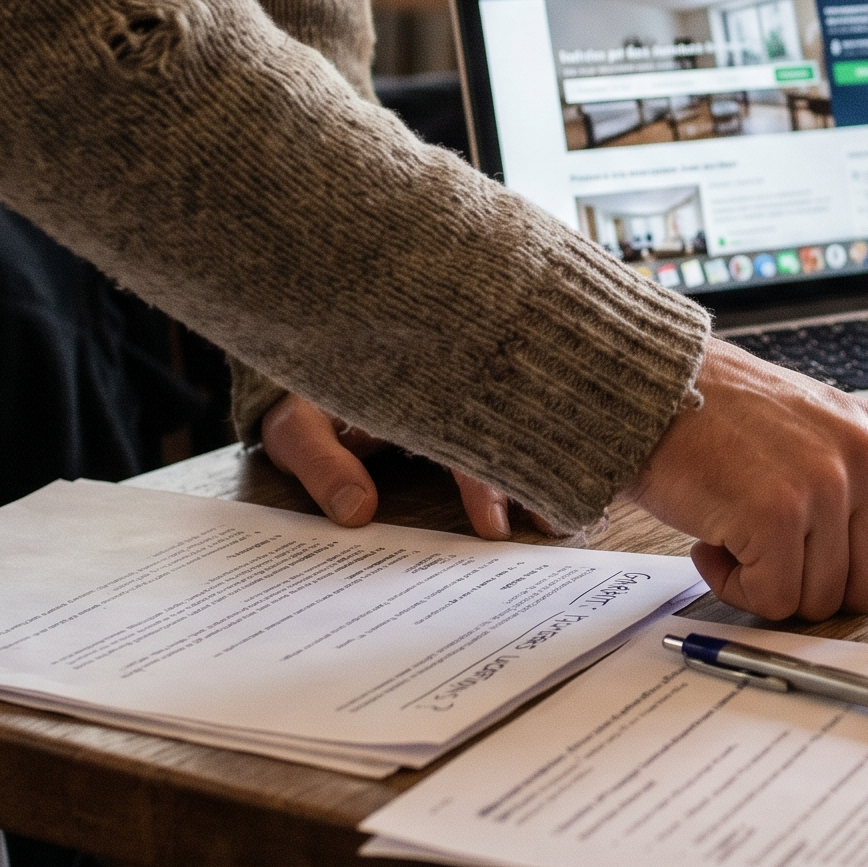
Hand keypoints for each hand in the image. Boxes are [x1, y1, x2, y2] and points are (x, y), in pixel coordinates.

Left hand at [260, 396, 544, 537]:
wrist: (308, 337)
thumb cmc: (303, 395)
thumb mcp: (296, 426)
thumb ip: (322, 462)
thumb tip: (358, 511)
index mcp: (415, 386)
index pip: (464, 433)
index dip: (483, 483)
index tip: (496, 529)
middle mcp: (452, 384)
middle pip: (508, 425)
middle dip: (535, 477)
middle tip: (557, 524)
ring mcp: (466, 388)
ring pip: (518, 422)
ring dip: (543, 465)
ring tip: (571, 510)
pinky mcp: (470, 399)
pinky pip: (512, 419)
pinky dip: (540, 450)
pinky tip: (565, 480)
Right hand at [630, 338, 867, 623]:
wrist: (649, 384)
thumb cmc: (716, 419)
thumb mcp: (810, 442)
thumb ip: (864, 499)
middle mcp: (863, 459)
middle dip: (814, 584)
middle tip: (764, 539)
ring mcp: (823, 485)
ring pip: (820, 600)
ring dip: (767, 582)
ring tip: (732, 523)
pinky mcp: (776, 513)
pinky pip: (771, 597)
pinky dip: (733, 581)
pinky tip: (711, 533)